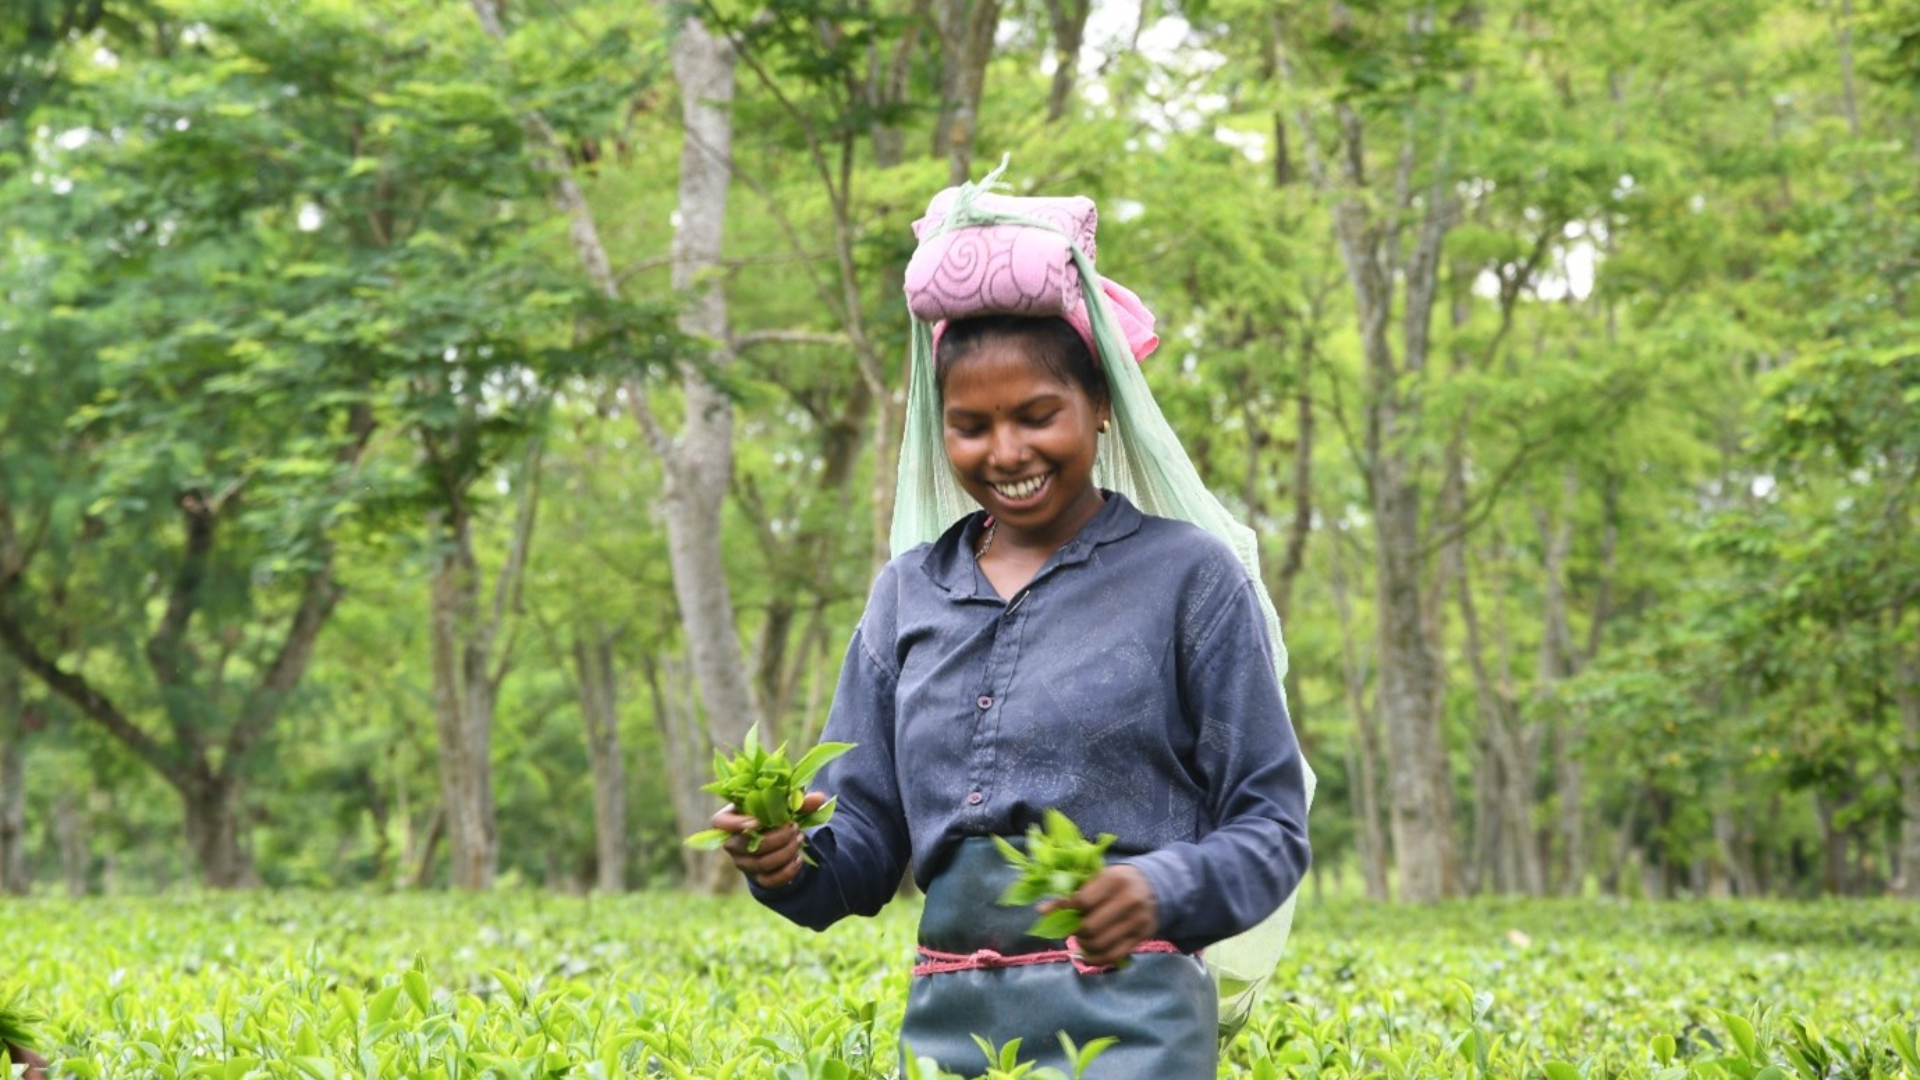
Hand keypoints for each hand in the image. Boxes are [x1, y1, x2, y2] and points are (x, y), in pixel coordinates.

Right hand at [711, 791, 827, 889]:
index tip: (757, 822)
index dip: (734, 824)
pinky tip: (799, 859)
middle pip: (748, 846)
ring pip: (761, 863)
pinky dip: (787, 871)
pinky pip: (770, 881)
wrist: (779, 839)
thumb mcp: (785, 803)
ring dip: (785, 851)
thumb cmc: (776, 815)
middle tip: (795, 828)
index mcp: (732, 818)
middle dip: (776, 837)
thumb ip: (799, 800)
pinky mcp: (757, 878)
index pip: (719, 822)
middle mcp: (733, 843)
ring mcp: (744, 863)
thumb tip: (819, 799)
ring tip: (800, 839)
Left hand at [1041, 864, 1159, 966]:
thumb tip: (1041, 911)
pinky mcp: (1142, 937)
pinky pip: (1114, 956)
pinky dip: (1096, 959)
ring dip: (1084, 946)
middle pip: (1090, 927)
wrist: (1154, 886)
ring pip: (1100, 945)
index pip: (1082, 902)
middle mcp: (1129, 900)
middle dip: (1075, 932)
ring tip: (1081, 940)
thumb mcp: (1097, 879)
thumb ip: (1071, 894)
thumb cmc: (1117, 881)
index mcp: (1115, 879)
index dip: (1066, 911)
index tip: (1062, 914)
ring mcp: (1138, 920)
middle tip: (1072, 929)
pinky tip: (1088, 954)